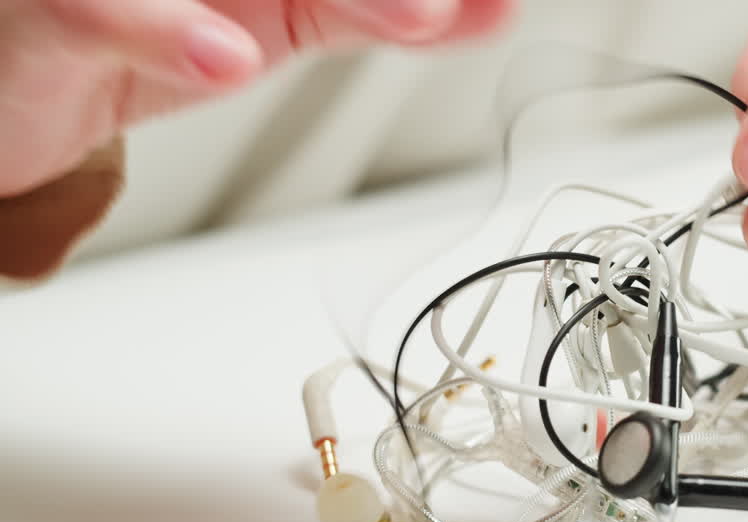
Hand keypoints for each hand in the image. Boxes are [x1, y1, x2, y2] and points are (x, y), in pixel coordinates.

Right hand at [0, 0, 511, 196]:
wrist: (23, 78)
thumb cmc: (141, 31)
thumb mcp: (280, 15)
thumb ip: (379, 12)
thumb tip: (491, 9)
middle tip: (462, 6)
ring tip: (419, 15)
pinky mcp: (48, 6)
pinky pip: (96, 5)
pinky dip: (165, 28)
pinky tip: (227, 56)